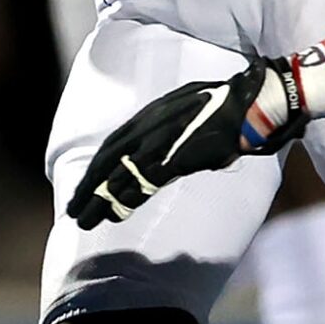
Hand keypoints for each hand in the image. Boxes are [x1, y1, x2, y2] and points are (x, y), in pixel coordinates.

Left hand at [68, 56, 310, 227]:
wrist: (251, 103)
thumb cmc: (229, 106)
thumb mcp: (191, 111)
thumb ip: (176, 129)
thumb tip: (178, 150)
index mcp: (153, 114)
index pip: (115, 143)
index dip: (97, 167)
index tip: (85, 186)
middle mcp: (150, 125)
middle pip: (108, 159)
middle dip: (88, 186)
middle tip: (74, 209)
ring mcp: (162, 141)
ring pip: (119, 174)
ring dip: (99, 199)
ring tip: (84, 220)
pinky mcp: (176, 157)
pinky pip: (143, 181)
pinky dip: (126, 199)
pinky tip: (114, 214)